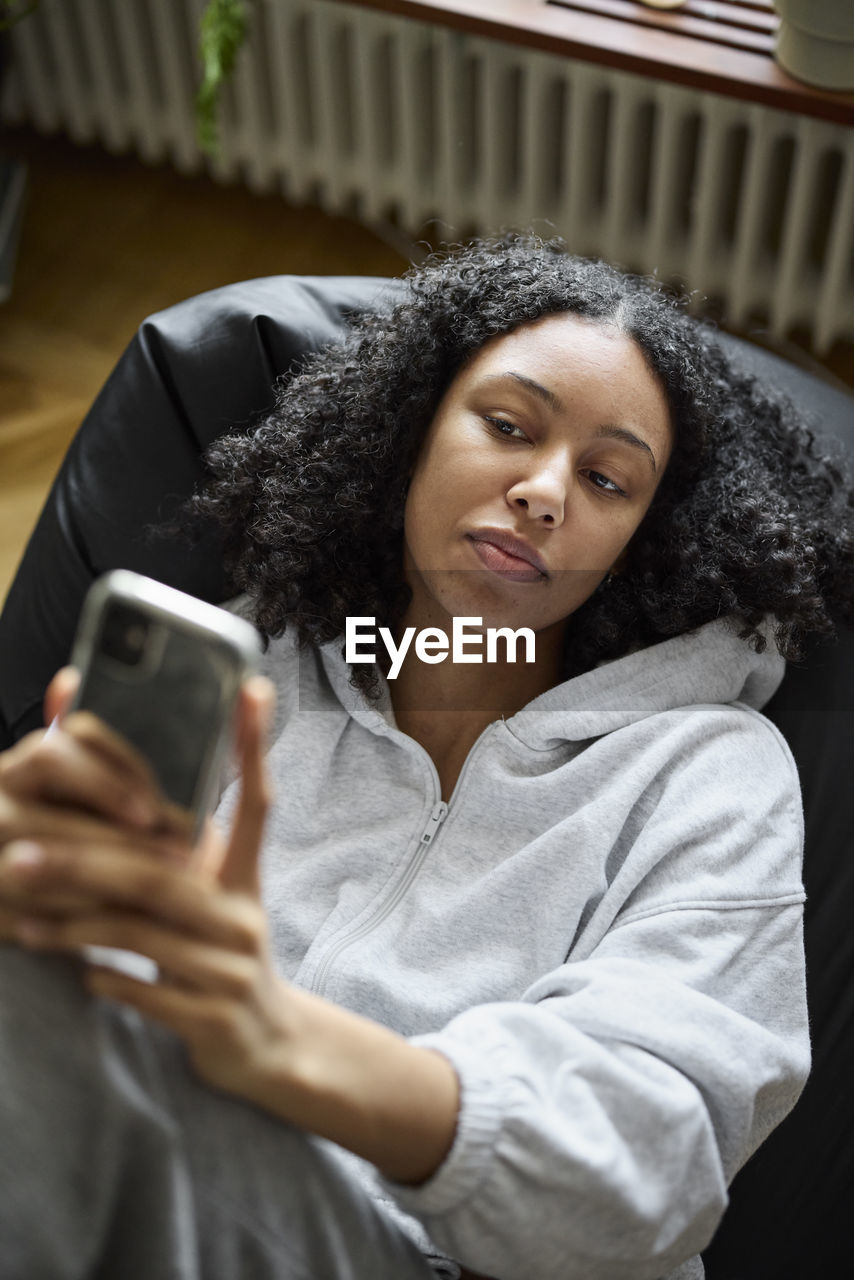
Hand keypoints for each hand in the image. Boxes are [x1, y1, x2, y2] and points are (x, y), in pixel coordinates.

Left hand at [6, 677, 287, 1099]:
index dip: (254, 746)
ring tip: (20, 917)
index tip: (250, 690)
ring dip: (73, 924)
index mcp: (245, 879)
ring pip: (143, 934)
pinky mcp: (214, 1017)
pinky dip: (106, 978)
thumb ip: (180, 853)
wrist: (268, 1049)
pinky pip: (147, 992)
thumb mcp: (214, 901)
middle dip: (83, 860)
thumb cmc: (221, 958)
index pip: (257, 801)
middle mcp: (244, 915)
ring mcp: (232, 967)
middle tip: (17, 852)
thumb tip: (136, 797)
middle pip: (163, 874)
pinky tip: (73, 971)